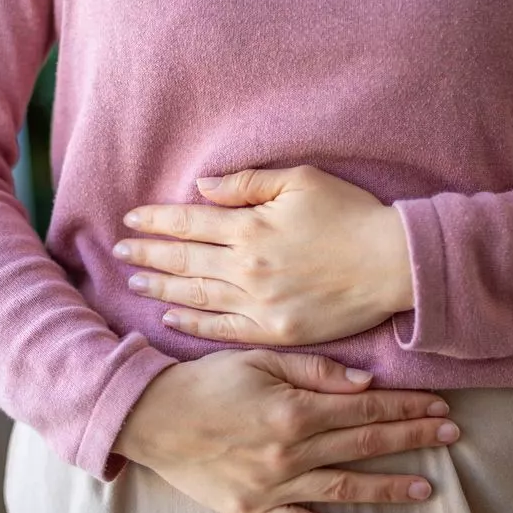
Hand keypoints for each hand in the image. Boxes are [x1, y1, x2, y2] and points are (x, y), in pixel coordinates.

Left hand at [113, 166, 413, 345]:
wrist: (394, 264)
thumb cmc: (352, 215)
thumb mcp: (302, 181)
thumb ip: (248, 183)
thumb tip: (203, 187)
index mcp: (251, 228)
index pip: (189, 223)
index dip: (156, 221)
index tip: (131, 219)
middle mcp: (247, 268)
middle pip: (184, 260)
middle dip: (147, 254)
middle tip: (118, 251)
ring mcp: (259, 303)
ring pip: (196, 296)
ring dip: (161, 289)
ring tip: (133, 283)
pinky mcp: (275, 331)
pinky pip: (223, 329)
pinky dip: (193, 324)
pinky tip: (171, 318)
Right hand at [113, 349, 457, 512]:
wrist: (150, 418)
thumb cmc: (204, 382)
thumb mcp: (258, 359)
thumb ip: (315, 372)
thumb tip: (365, 383)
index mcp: (294, 410)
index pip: (366, 408)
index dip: (407, 407)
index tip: (440, 406)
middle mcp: (291, 452)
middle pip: (366, 444)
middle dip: (413, 438)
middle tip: (451, 436)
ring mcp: (274, 485)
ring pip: (346, 488)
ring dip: (390, 487)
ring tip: (428, 488)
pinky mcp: (255, 510)